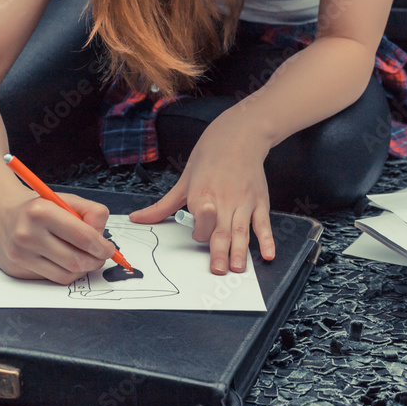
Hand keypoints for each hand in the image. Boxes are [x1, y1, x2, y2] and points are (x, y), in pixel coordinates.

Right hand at [0, 184, 116, 284]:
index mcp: (41, 211)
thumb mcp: (64, 200)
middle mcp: (28, 234)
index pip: (83, 236)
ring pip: (67, 274)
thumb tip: (103, 238)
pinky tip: (65, 261)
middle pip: (77, 260)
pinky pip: (53, 278)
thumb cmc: (37, 208)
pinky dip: (66, 272)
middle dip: (96, 260)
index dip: (102, 246)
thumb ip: (90, 212)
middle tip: (101, 256)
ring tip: (84, 257)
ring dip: (83, 269)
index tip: (109, 249)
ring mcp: (20, 255)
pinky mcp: (17, 270)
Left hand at [130, 111, 275, 273]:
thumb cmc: (208, 157)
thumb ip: (162, 206)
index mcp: (201, 196)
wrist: (238, 136)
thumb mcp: (183, 182)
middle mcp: (223, 201)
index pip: (199, 226)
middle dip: (220, 252)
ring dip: (240, 250)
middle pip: (221, 231)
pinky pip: (263, 223)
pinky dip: (267, 239)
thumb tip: (138, 219)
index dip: (199, 234)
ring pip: (241, 230)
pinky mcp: (259, 201)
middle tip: (219, 270)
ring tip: (238, 268)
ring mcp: (244, 202)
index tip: (200, 238)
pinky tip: (268, 254)